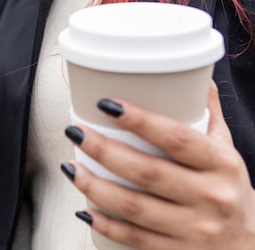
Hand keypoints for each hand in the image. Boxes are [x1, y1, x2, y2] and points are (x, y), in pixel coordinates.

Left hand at [63, 82, 254, 248]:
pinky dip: (105, 223)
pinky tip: (84, 208)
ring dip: (94, 186)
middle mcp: (211, 198)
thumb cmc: (229, 191)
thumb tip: (195, 75)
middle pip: (147, 172)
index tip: (106, 104)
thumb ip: (208, 116)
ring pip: (133, 207)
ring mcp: (194, 230)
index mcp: (221, 164)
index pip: (176, 138)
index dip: (140, 120)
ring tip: (70, 167)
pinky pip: (134, 239)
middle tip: (76, 132)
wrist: (250, 248)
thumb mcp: (226, 152)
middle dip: (103, 150)